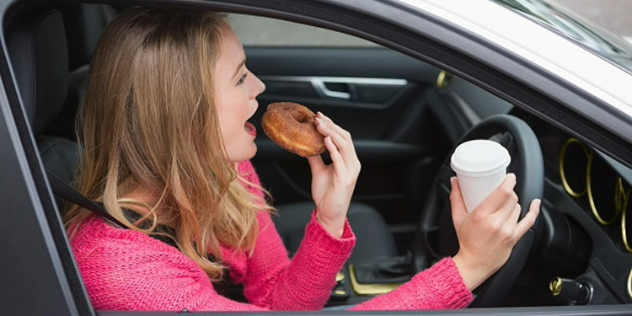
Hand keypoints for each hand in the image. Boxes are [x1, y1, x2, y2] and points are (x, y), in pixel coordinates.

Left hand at [307, 112, 360, 237]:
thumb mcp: (318, 170)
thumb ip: (315, 157)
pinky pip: (340, 160)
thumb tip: (305, 145)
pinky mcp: (345, 179)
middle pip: (345, 137)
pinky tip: (324, 141)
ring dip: (331, 133)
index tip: (319, 116)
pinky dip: (333, 149)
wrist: (328, 214)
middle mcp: (352, 163)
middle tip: (317, 118)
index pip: (343, 137)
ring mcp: (351, 171)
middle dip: (331, 125)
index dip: (332, 125)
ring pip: (344, 145)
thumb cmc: (326, 194)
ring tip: (320, 125)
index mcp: (348, 160)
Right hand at [451, 174, 539, 290]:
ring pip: (518, 207)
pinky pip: (529, 221)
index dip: (509, 181)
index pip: (503, 193)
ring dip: (513, 203)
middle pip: (511, 198)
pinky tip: (535, 203)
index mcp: (481, 216)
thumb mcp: (458, 218)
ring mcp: (507, 231)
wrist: (474, 264)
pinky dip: (534, 210)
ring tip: (505, 205)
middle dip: (508, 192)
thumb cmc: (466, 242)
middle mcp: (496, 223)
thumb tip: (454, 181)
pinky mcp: (514, 238)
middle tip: (502, 191)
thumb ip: (456, 198)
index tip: (509, 176)